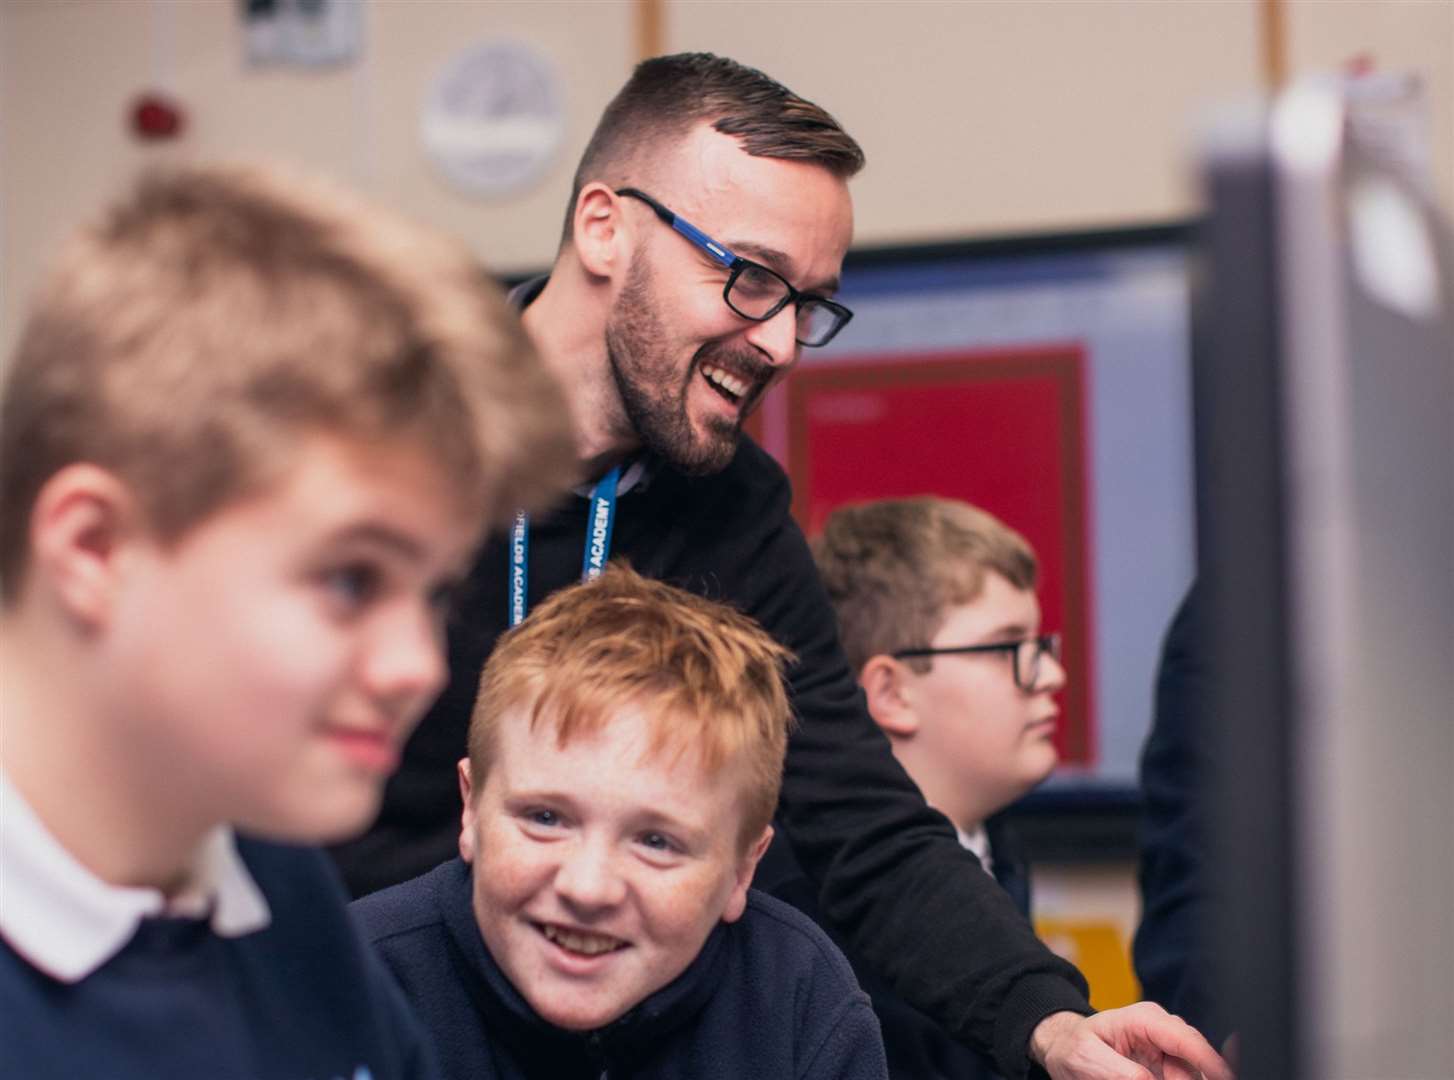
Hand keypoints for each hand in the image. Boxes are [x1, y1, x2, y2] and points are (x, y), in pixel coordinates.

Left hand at [1030, 1004, 1233, 1079]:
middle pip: (1195, 1060)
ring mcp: (1166, 1049)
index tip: (1226, 1077)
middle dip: (1197, 1077)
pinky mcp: (1166, 1067)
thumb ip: (1121, 1072)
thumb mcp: (1088, 1060)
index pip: (1186, 1039)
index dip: (1211, 1061)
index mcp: (1144, 1019)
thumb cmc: (1072, 1049)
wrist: (1063, 1050)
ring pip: (1191, 1073)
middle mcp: (1162, 1030)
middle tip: (1160, 1079)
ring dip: (1182, 1079)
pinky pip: (1182, 1077)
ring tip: (1140, 1075)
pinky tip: (1152, 1078)